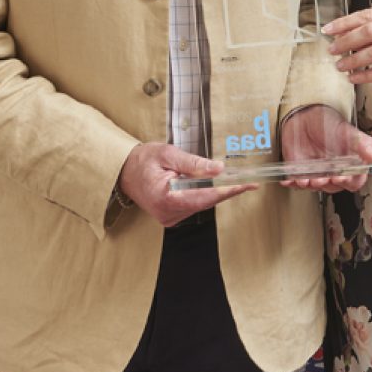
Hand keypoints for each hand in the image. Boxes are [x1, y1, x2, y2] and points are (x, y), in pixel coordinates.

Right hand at [119, 142, 255, 226]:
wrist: (124, 171)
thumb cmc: (143, 160)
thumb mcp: (168, 154)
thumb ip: (194, 163)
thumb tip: (219, 169)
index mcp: (166, 198)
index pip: (204, 196)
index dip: (228, 190)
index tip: (246, 185)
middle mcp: (168, 213)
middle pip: (206, 202)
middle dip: (227, 190)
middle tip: (248, 181)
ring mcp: (170, 217)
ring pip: (202, 204)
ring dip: (215, 192)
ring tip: (229, 180)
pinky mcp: (172, 216)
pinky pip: (194, 205)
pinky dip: (204, 194)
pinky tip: (210, 184)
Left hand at [279, 105, 371, 193]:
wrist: (305, 114)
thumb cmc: (329, 123)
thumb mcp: (348, 131)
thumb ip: (362, 144)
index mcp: (349, 165)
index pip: (354, 181)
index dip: (349, 181)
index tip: (342, 177)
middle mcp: (334, 172)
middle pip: (334, 187)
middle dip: (328, 184)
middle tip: (324, 178)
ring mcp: (317, 172)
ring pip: (316, 187)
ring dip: (311, 186)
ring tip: (308, 179)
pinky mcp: (300, 171)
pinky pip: (297, 182)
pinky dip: (293, 183)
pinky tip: (290, 180)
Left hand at [323, 4, 371, 90]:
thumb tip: (348, 33)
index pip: (369, 14)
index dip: (345, 22)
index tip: (328, 30)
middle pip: (370, 30)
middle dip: (346, 41)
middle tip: (332, 49)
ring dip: (353, 60)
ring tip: (340, 66)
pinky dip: (366, 75)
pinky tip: (354, 78)